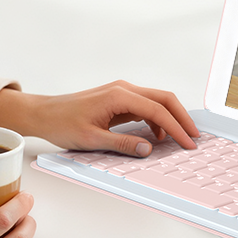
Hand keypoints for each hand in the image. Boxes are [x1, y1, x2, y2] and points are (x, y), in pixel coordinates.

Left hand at [0, 81, 199, 156]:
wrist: (43, 114)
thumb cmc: (62, 123)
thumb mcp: (92, 139)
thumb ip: (122, 144)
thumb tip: (148, 148)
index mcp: (118, 96)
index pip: (157, 110)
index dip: (176, 128)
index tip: (187, 144)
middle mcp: (123, 89)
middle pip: (164, 98)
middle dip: (182, 118)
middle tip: (193, 138)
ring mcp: (121, 92)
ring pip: (156, 101)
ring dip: (170, 118)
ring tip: (179, 140)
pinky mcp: (118, 99)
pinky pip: (145, 106)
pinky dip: (156, 119)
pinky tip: (157, 136)